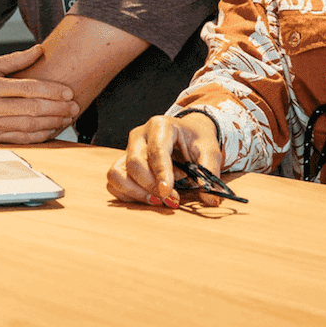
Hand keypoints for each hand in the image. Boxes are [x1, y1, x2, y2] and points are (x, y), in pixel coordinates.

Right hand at [0, 44, 79, 143]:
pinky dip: (39, 136)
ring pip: (29, 125)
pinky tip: (52, 130)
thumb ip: (16, 59)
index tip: (68, 92)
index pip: (28, 88)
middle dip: (57, 108)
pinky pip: (21, 139)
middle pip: (32, 108)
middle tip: (74, 106)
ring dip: (52, 122)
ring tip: (67, 118)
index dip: (51, 91)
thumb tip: (39, 49)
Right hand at [106, 111, 222, 207]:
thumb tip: (211, 199)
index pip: (156, 150)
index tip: (167, 191)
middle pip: (134, 163)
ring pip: (117, 173)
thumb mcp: (210, 152)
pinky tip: (147, 198)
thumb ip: (210, 174)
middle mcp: (139, 135)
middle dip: (151, 186)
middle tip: (172, 200)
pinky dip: (128, 195)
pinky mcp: (123, 163)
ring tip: (157, 201)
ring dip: (135, 193)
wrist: (188, 134)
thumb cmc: (197, 140)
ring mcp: (128, 149)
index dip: (160, 172)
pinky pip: (114, 182)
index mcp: (160, 126)